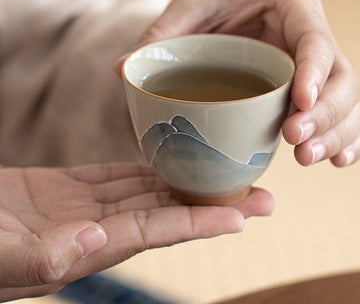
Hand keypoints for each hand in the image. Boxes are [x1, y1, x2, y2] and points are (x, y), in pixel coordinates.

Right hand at [0, 162, 272, 300]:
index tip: (242, 215)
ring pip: (149, 193)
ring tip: (229, 174)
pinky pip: (119, 177)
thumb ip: (42, 255)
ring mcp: (84, 208)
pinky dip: (148, 169)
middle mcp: (95, 231)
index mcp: (85, 249)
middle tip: (262, 194)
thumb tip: (93, 242)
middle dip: (215, 204)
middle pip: (167, 213)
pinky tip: (173, 160)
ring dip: (190, 184)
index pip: (156, 231)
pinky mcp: (69, 188)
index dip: (199, 222)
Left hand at [114, 0, 359, 166]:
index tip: (298, 104)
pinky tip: (338, 161)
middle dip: (326, 115)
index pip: (315, 40)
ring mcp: (318, 67)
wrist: (232, 6)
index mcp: (290, 6)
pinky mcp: (315, 91)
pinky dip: (348, 138)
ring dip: (336, 133)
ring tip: (308, 159)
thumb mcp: (187, 7)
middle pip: (342, 79)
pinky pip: (344, 116)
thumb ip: (160, 34)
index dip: (314, 73)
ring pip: (348, 102)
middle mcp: (312, 37)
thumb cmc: (213, 2)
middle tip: (296, 144)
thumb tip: (122, 70)